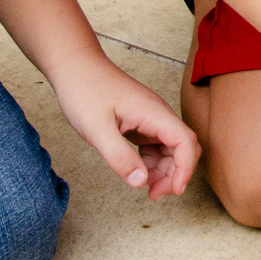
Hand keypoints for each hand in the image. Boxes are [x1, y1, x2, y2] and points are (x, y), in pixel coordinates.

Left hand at [53, 50, 200, 198]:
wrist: (74, 66)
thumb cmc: (84, 91)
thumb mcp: (96, 129)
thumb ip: (119, 157)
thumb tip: (141, 181)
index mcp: (153, 112)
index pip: (186, 142)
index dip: (185, 169)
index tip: (174, 191)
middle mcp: (157, 113)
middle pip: (183, 147)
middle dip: (175, 173)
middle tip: (154, 194)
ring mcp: (150, 116)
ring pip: (170, 148)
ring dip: (163, 169)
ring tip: (144, 185)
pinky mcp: (140, 120)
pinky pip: (156, 144)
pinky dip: (151, 160)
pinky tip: (137, 168)